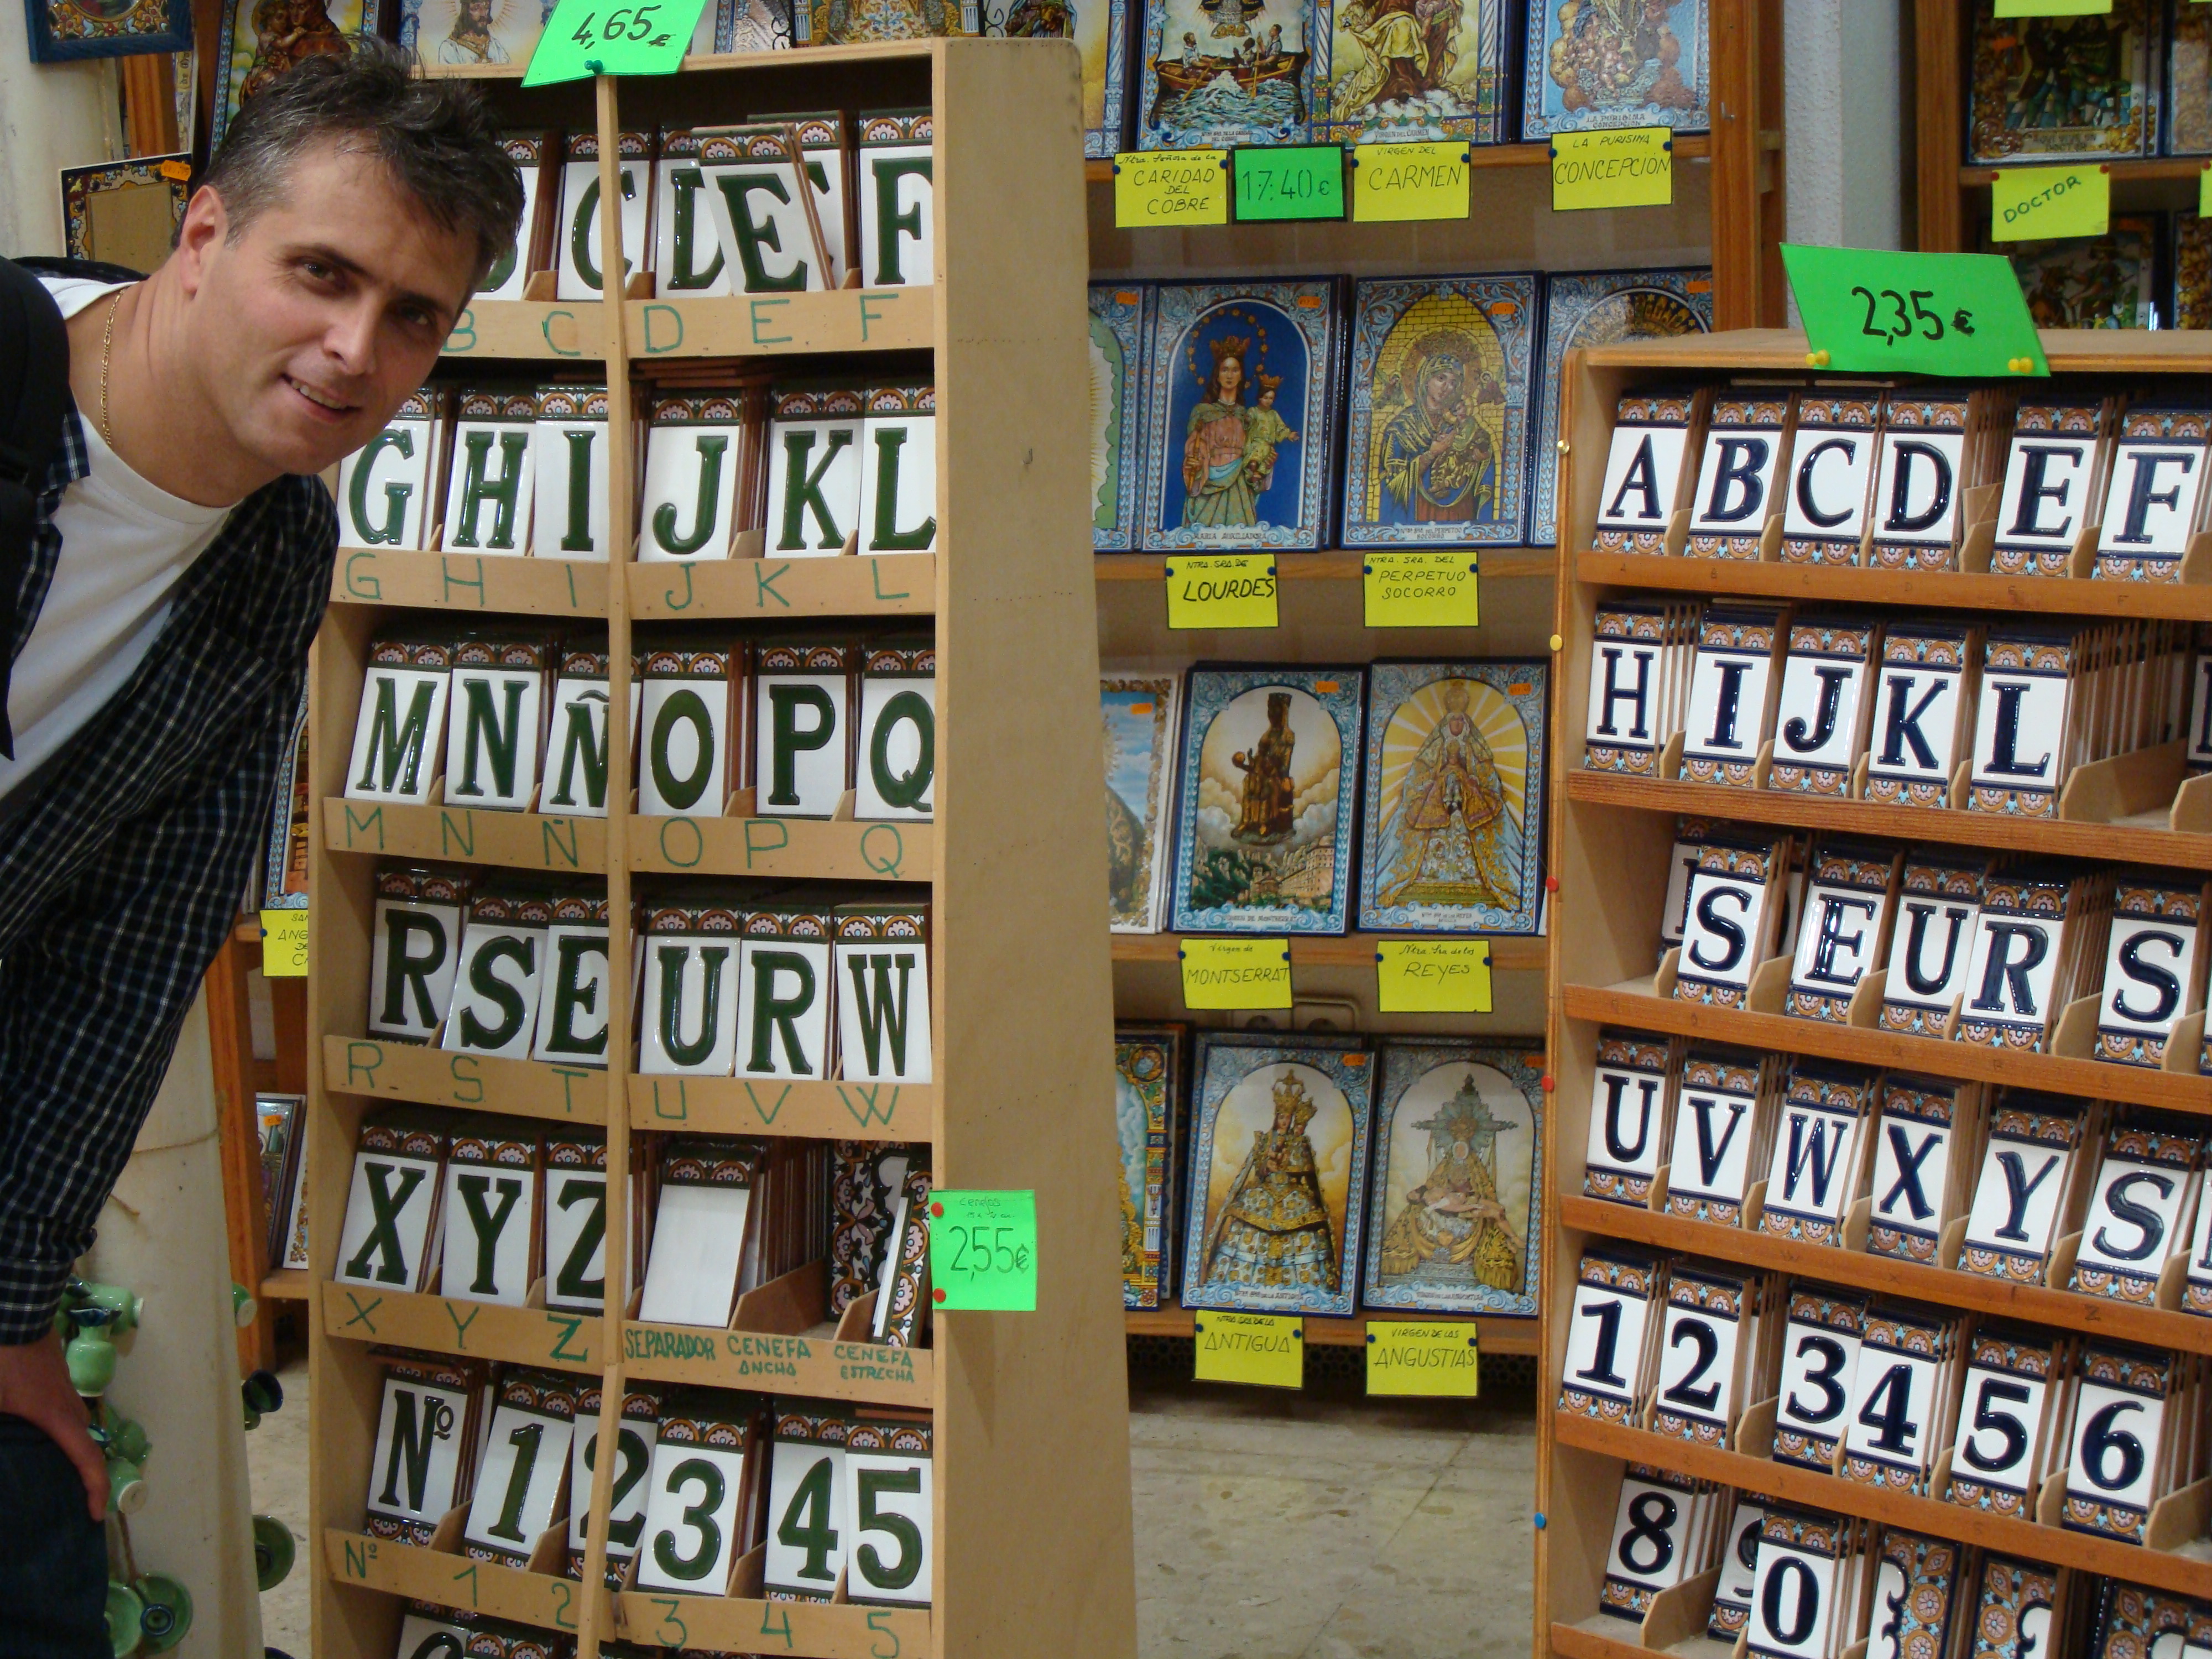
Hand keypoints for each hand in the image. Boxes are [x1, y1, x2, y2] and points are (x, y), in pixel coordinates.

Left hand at [0, 1332, 105, 1521]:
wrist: (16, 1314)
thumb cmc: (2, 1361)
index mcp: (54, 1418)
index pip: (86, 1458)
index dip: (95, 1489)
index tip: (96, 1514)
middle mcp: (68, 1406)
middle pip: (85, 1444)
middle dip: (87, 1474)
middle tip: (73, 1499)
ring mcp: (64, 1388)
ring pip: (77, 1425)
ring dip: (73, 1449)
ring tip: (56, 1467)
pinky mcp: (56, 1376)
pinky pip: (67, 1410)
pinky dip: (62, 1429)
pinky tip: (38, 1430)